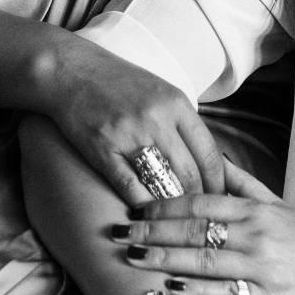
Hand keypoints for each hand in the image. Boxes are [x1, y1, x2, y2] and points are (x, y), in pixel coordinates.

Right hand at [44, 40, 225, 204]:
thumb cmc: (119, 83)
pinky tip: (147, 216)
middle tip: (202, 219)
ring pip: (163, 183)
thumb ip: (183, 123)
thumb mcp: (161, 92)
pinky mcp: (102, 150)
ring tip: (179, 222)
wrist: (72, 71)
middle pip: (190, 173)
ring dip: (173, 208)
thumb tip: (206, 161)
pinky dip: (142, 205)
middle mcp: (157, 119)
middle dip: (200, 201)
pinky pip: (129, 186)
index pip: (209, 153)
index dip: (219, 183)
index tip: (221, 199)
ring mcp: (129, 135)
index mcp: (177, 104)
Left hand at [117, 164, 294, 294]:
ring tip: (132, 259)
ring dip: (163, 259)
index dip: (164, 205)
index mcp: (255, 209)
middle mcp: (254, 233)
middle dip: (152, 231)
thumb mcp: (279, 204)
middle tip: (117, 233)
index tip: (134, 207)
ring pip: (203, 258)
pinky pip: (225, 292)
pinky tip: (171, 288)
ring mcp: (260, 265)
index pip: (200, 201)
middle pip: (194, 228)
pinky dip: (196, 290)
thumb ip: (242, 184)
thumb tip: (212, 160)